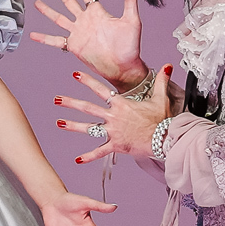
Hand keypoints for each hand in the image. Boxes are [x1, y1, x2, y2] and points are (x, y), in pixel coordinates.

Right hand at [30, 0, 146, 88]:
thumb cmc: (130, 46)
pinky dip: (44, 38)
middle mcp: (86, 21)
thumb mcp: (131, 21)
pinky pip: (55, 41)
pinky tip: (34, 35)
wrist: (123, 67)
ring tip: (37, 2)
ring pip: (59, 18)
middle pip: (68, 1)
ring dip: (48, 10)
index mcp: (98, 13)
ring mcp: (78, 33)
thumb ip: (129, 1)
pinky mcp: (74, 46)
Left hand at [56, 65, 173, 162]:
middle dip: (71, 102)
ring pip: (89, 128)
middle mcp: (113, 116)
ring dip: (72, 125)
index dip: (87, 81)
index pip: (100, 89)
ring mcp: (113, 131)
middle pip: (88, 108)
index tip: (75, 74)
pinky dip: (89, 156)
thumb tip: (167, 65)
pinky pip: (100, 152)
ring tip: (59, 122)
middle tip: (57, 99)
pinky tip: (77, 159)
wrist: (164, 139)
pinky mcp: (116, 145)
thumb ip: (161, 80)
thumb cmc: (162, 120)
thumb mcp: (161, 98)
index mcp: (121, 104)